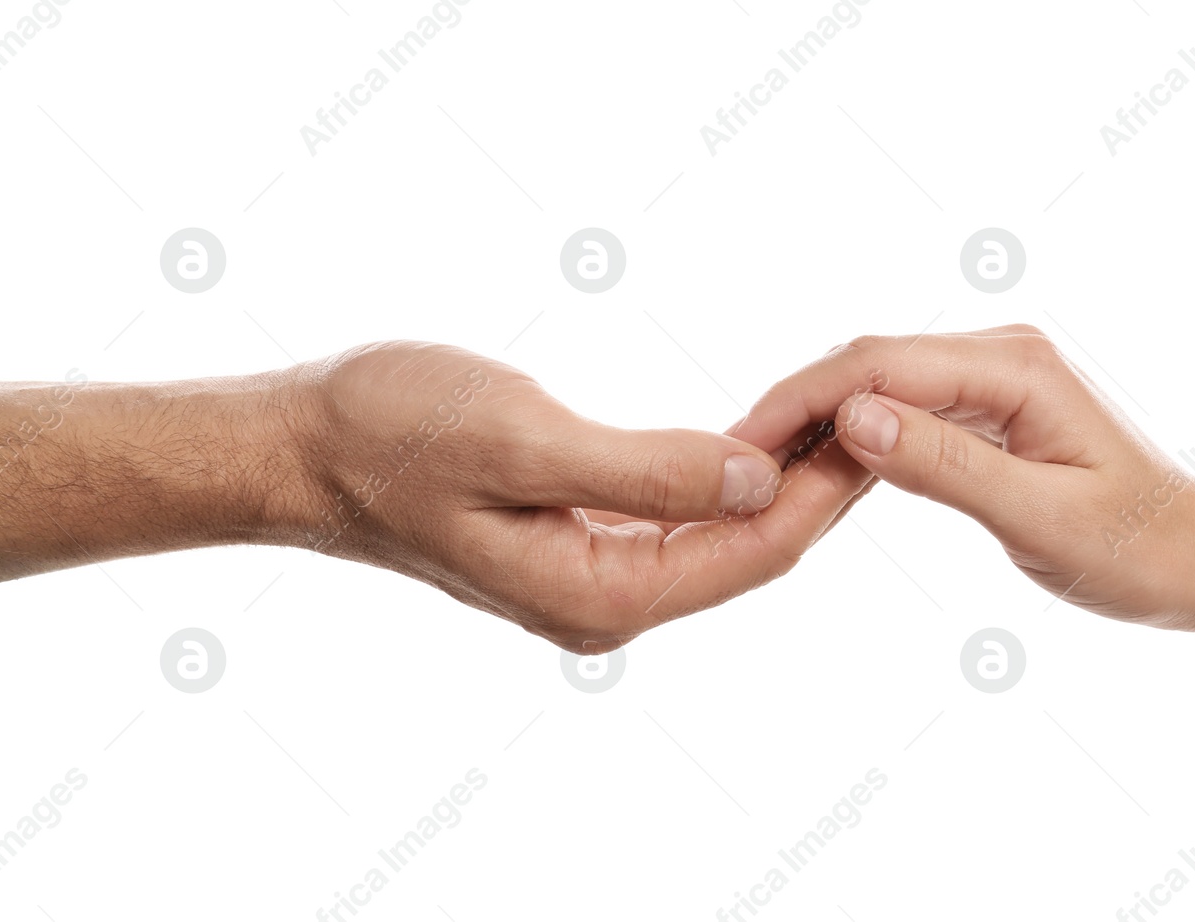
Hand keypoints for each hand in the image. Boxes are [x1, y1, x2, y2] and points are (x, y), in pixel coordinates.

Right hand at [288, 341, 874, 651]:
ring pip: (719, 538)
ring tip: (845, 423)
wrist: (305, 448)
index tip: (885, 427)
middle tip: (889, 416)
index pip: (751, 551)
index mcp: (598, 594)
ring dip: (780, 484)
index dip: (825, 491)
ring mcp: (590, 582)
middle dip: (819, 488)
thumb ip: (648, 470)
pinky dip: (727, 482)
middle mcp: (604, 606)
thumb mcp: (523, 440)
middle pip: (747, 551)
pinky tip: (762, 446)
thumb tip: (759, 478)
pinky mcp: (576, 549)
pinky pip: (679, 525)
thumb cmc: (393, 434)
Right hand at [731, 325, 1194, 631]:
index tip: (739, 449)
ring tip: (758, 470)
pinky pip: (903, 407)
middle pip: (867, 361)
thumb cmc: (1139, 548)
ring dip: (817, 419)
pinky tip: (819, 467)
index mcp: (1015, 367)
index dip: (798, 400)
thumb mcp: (1041, 519)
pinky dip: (854, 433)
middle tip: (731, 466)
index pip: (875, 364)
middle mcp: (1001, 352)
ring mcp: (994, 375)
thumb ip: (947, 465)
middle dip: (794, 405)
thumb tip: (853, 418)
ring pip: (878, 381)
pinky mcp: (989, 405)